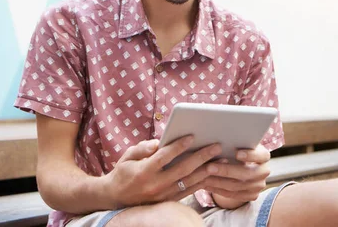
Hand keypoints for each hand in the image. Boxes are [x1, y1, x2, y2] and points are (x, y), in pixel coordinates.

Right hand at [104, 136, 222, 207]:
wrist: (116, 199)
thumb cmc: (123, 172)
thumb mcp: (127, 156)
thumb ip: (143, 148)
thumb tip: (159, 142)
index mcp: (144, 171)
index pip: (165, 156)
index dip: (179, 146)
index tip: (192, 136)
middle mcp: (155, 185)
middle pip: (183, 169)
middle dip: (202, 156)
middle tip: (216, 146)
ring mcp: (164, 195)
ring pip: (190, 182)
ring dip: (207, 170)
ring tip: (221, 160)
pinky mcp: (169, 201)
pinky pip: (189, 191)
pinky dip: (202, 182)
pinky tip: (212, 173)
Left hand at [204, 144, 270, 208]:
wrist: (242, 166)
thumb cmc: (237, 149)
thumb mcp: (239, 144)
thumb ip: (233, 142)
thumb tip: (218, 137)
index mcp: (264, 156)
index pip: (260, 155)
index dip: (250, 155)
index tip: (237, 153)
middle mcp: (264, 171)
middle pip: (246, 173)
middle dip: (226, 171)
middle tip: (210, 167)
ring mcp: (258, 185)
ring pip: (237, 186)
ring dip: (219, 181)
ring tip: (204, 176)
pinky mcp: (251, 195)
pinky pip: (233, 195)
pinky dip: (219, 189)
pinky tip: (207, 184)